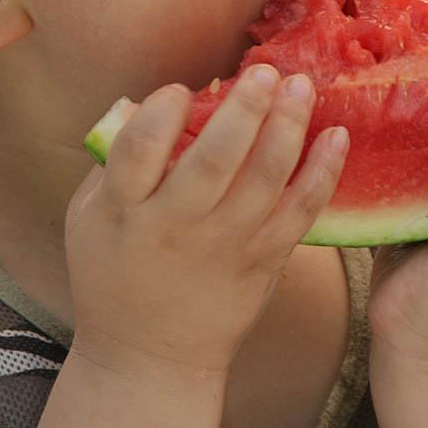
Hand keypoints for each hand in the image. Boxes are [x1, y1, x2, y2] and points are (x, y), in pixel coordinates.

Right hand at [65, 66, 348, 377]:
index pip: (140, 149)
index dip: (162, 111)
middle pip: (213, 160)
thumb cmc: (113, 272)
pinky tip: (337, 136)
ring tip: (300, 87)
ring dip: (287, 128)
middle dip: (243, 110)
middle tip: (262, 71)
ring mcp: (226, 245)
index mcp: (125, 210)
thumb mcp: (90, 215)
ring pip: (265, 181)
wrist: (149, 355)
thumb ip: (113, 159)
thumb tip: (143, 101)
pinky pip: (300, 213)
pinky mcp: (264, 261)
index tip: (179, 90)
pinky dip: (322, 174)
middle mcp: (177, 226)